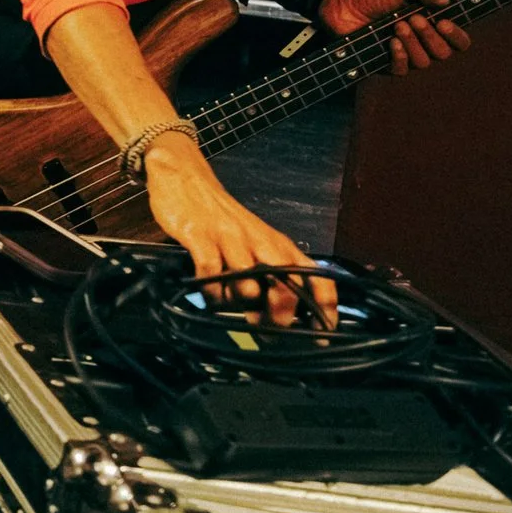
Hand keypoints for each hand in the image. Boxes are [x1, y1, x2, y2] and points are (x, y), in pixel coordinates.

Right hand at [144, 139, 335, 326]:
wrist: (187, 177)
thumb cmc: (223, 218)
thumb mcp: (256, 242)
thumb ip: (267, 276)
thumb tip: (275, 320)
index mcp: (279, 244)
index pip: (316, 278)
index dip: (325, 309)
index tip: (322, 335)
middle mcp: (260, 242)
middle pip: (284, 288)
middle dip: (278, 318)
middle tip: (266, 333)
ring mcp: (230, 240)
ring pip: (246, 287)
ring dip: (237, 303)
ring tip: (227, 301)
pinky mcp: (200, 237)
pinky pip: (210, 275)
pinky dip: (209, 292)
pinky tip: (207, 290)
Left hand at [319, 0, 469, 72]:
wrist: (342, 3)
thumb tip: (446, 1)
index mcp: (431, 26)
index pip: (458, 41)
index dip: (456, 36)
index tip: (444, 22)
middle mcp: (422, 43)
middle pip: (443, 53)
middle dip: (430, 36)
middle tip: (413, 19)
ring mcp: (405, 54)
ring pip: (423, 62)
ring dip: (413, 43)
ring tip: (397, 26)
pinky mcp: (385, 63)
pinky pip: (402, 70)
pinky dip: (400, 56)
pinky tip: (391, 43)